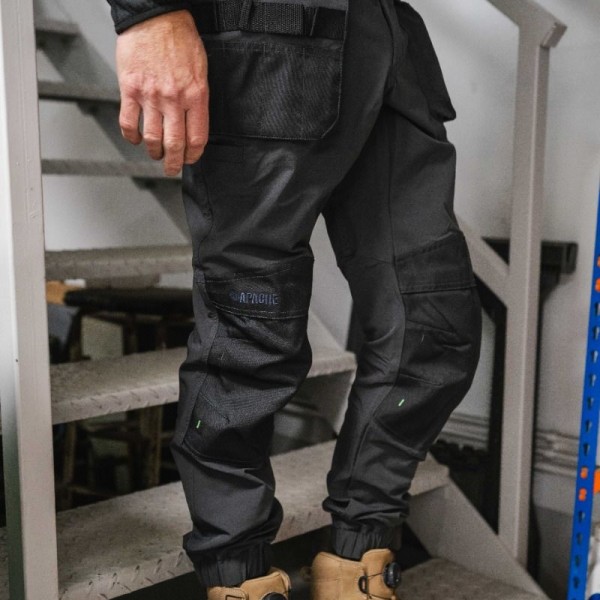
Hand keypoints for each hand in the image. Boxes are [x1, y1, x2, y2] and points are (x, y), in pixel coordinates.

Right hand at [116, 10, 208, 175]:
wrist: (156, 16)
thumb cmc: (180, 39)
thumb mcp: (201, 71)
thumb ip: (198, 99)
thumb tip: (194, 125)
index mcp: (196, 95)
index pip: (197, 138)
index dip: (193, 155)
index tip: (190, 159)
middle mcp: (174, 98)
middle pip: (175, 144)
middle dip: (173, 163)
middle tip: (171, 169)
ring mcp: (150, 95)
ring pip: (152, 138)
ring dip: (154, 152)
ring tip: (155, 155)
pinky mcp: (130, 89)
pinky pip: (129, 123)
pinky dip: (132, 137)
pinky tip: (136, 139)